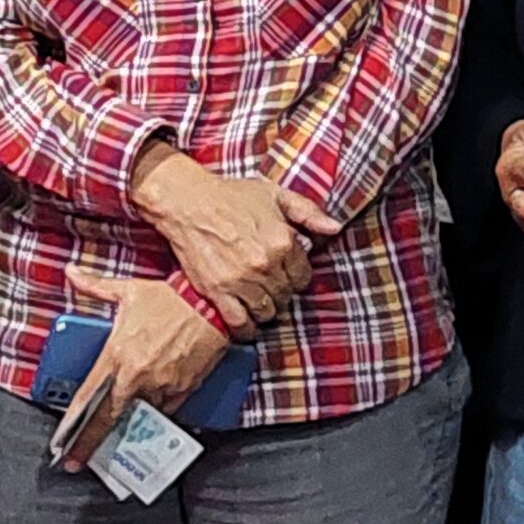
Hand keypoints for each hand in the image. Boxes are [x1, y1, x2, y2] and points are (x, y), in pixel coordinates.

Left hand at [57, 267, 230, 468]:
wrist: (212, 306)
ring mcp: (161, 386)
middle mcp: (136, 376)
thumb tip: (72, 273)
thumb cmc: (171, 299)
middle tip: (79, 460)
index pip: (87, 397)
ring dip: (126, 427)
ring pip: (138, 415)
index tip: (63, 442)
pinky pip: (166, 410)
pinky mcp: (183, 389)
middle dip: (91, 442)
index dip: (72, 423)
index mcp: (117, 354)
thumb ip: (95, 287)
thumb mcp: (129, 291)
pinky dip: (156, 414)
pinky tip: (148, 419)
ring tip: (114, 441)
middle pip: (108, 418)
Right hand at [132, 146, 337, 332]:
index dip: (296, 277)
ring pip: (266, 312)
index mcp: (284, 242)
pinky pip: (239, 322)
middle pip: (285, 296)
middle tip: (270, 286)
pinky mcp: (218, 292)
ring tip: (258, 301)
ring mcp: (241, 281)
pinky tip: (246, 325)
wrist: (189, 203)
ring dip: (265, 310)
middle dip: (281, 293)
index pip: (303, 277)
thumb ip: (309, 213)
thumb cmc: (233, 196)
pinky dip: (245, 329)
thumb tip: (335, 229)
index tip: (286, 273)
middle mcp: (266, 265)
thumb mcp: (276, 195)